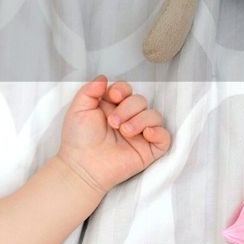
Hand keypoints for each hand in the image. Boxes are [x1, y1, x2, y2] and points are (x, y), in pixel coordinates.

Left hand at [55, 76, 170, 194]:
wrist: (82, 166)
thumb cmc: (78, 139)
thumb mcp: (78, 109)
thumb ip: (89, 90)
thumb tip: (103, 78)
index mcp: (112, 106)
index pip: (126, 90)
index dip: (123, 89)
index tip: (113, 96)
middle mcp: (128, 118)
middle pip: (140, 100)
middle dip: (128, 108)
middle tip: (113, 122)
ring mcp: (140, 134)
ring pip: (154, 115)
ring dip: (140, 120)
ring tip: (124, 131)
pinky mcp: (149, 149)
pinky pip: (165, 136)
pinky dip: (158, 132)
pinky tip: (145, 134)